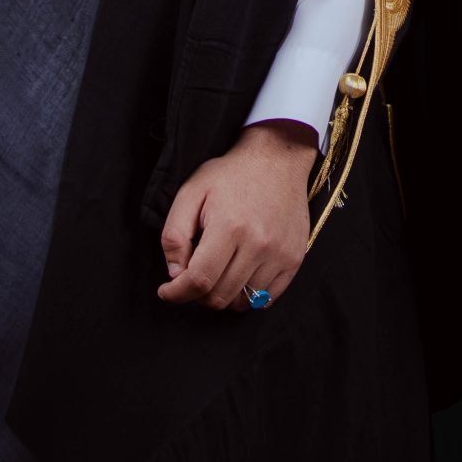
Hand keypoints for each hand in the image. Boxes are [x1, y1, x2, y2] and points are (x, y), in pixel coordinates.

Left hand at [156, 121, 316, 310]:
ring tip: (218, 273)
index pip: (199, 280)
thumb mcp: (191, 192)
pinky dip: (248, 296)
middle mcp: (258, 244)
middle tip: (193, 277)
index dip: (177, 293)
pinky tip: (239, 276)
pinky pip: (267, 299)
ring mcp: (280, 254)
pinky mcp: (294, 259)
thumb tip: (175, 273)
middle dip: (198, 295)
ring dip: (223, 295)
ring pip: (242, 301)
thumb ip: (174, 234)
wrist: (278, 160)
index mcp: (229, 226)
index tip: (167, 291)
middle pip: (220, 297)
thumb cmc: (230, 175)